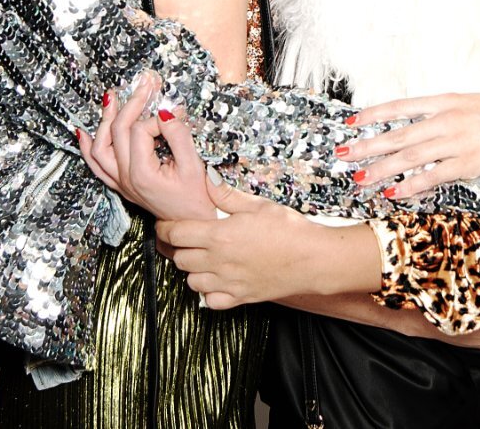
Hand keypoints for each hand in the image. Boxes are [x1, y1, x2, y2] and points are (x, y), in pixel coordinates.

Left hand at [77, 72, 215, 220]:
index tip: (174, 114)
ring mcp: (120, 182)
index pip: (140, 130)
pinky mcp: (121, 184)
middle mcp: (126, 178)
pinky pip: (96, 165)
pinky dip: (87, 147)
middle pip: (117, 132)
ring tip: (112, 99)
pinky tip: (83, 132)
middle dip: (132, 104)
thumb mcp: (193, 165)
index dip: (157, 117)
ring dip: (105, 120)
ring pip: (100, 147)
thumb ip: (179, 136)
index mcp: (142, 174)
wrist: (191, 223)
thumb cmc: (196, 199)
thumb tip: (168, 112)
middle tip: (144, 85)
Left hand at [159, 183, 369, 306]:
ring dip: (192, 270)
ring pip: (191, 281)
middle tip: (188, 238)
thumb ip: (226, 195)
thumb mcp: (257, 205)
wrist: (314, 259)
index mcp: (219, 236)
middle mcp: (219, 262)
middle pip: (179, 258)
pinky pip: (210, 301)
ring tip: (204, 258)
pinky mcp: (240, 297)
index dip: (165, 227)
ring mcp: (228, 282)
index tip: (166, 224)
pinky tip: (217, 280)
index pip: (176, 233)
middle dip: (179, 247)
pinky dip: (208, 292)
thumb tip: (207, 179)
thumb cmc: (290, 230)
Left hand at [341, 83, 479, 198]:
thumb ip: (448, 111)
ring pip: (410, 157)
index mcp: (448, 100)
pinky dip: (411, 185)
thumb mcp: (474, 103)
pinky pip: (433, 176)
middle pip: (398, 134)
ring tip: (359, 178)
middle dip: (366, 145)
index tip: (351, 122)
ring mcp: (457, 141)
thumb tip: (424, 119)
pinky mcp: (469, 163)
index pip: (402, 106)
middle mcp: (448, 118)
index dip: (375, 115)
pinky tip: (394, 193)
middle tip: (341, 155)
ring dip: (381, 169)